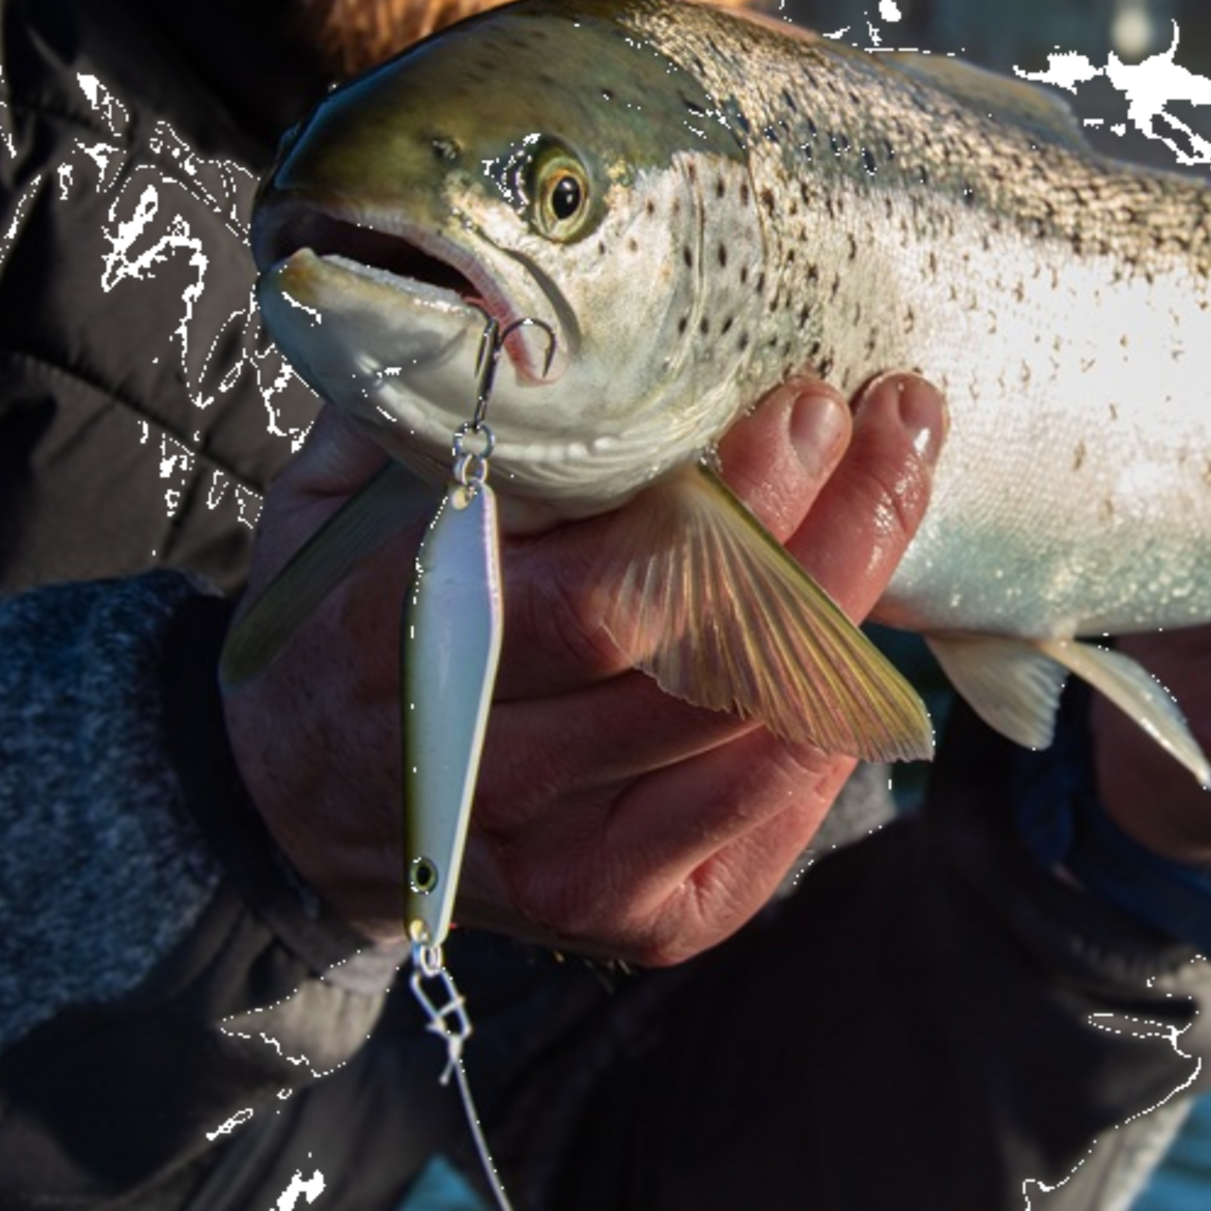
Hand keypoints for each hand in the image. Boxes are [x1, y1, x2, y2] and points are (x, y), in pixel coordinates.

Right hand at [224, 375, 944, 965]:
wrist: (305, 801)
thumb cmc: (346, 607)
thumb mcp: (337, 498)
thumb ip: (426, 413)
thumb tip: (530, 292)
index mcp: (406, 662)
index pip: (607, 601)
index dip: (732, 508)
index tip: (809, 404)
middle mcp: (489, 790)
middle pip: (710, 668)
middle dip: (832, 533)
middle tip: (897, 419)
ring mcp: (568, 874)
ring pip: (760, 734)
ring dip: (861, 600)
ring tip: (905, 479)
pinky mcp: (638, 918)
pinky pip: (774, 808)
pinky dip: (837, 705)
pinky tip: (873, 608)